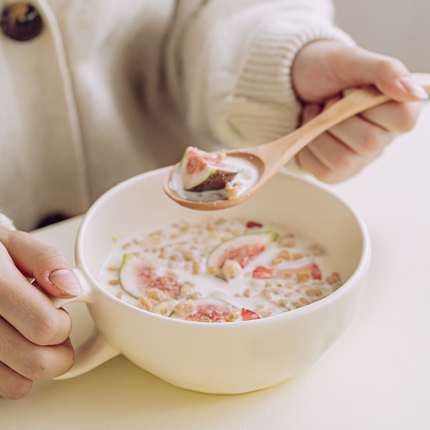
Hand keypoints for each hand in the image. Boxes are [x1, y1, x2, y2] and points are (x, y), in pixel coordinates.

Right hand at [0, 227, 82, 398]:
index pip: (46, 327)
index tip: (59, 310)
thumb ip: (45, 259)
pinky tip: (13, 347)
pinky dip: (16, 375)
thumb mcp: (13, 244)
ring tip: (30, 337)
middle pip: (36, 362)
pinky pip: (3, 388)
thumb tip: (71, 288)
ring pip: (19, 384)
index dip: (62, 323)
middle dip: (59, 349)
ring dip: (37, 364)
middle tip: (52, 327)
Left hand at [291, 41, 426, 182]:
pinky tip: (309, 130)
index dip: (368, 104)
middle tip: (329, 100)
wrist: (293, 83)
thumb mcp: (352, 60)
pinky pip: (323, 172)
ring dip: (319, 132)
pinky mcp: (336, 173)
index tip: (349, 89)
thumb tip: (416, 93)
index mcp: (397, 109)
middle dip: (338, 117)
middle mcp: (383, 138)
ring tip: (317, 114)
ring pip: (342, 160)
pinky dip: (308, 149)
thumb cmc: (327, 70)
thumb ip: (386, 71)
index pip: (402, 120)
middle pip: (368, 142)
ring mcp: (360, 160)